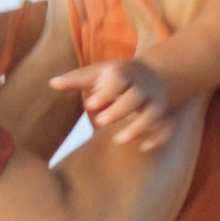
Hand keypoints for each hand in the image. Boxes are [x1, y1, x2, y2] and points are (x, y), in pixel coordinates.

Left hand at [54, 55, 176, 152]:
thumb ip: (77, 79)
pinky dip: (158, 138)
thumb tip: (52, 83)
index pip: (118, 79)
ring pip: (153, 114)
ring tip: (117, 140)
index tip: (91, 104)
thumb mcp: (98, 73)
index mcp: (125, 73)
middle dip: (119, 110)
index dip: (106, 91)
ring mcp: (155, 102)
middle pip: (135, 97)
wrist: (153, 76)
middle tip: (99, 121)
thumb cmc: (117, 77)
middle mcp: (142, 87)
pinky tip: (143, 147)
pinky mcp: (163, 116)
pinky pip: (167, 128)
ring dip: (138, 127)